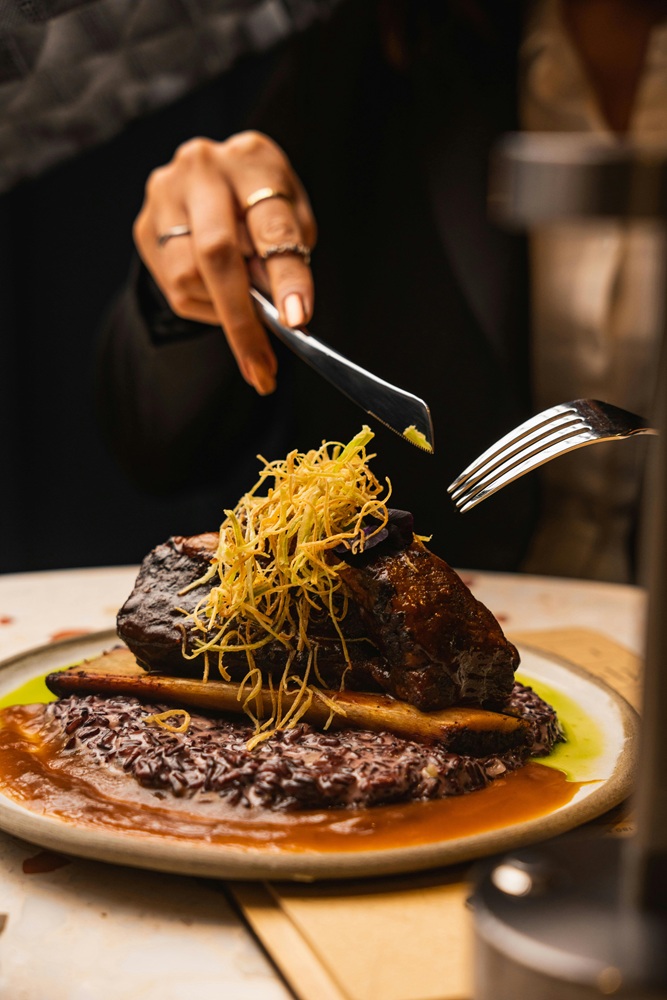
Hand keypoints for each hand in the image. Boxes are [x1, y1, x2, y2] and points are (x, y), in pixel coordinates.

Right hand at [133, 132, 316, 394]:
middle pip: (216, 254)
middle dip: (243, 320)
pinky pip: (173, 287)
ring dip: (222, 311)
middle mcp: (201, 168)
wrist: (215, 179)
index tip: (296, 321)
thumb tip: (280, 311)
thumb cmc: (264, 203)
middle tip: (262, 368)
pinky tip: (218, 295)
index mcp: (251, 159)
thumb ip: (288, 256)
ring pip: (188, 278)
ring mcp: (164, 195)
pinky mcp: (144, 225)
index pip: (271, 226)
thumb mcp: (293, 217)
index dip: (286, 278)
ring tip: (244, 311)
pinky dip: (204, 306)